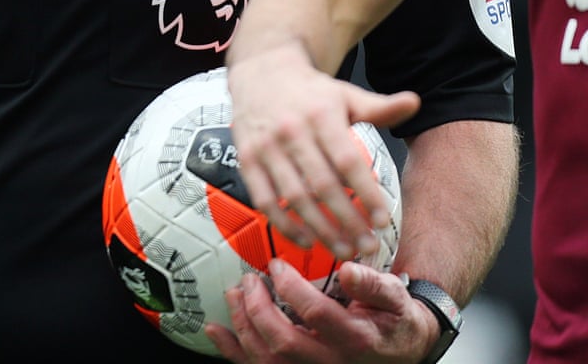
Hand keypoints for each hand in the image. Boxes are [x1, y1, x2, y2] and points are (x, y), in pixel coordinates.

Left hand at [205, 260, 438, 362]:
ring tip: (234, 295)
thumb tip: (349, 270)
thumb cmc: (393, 319)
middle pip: (284, 343)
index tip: (277, 265)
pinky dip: (234, 351)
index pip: (316, 315)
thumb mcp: (394, 297)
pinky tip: (218, 330)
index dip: (291, 288)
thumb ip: (372, 283)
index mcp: (355, 340)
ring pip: (268, 361)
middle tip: (249, 280)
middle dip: (258, 309)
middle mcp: (332, 362)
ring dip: (243, 327)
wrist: (401, 349)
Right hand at [227, 47, 418, 256]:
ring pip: (294, 197)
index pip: (347, 160)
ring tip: (343, 249)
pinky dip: (284, 225)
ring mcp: (265, 146)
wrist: (261, 73)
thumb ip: (379, 107)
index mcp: (320, 114)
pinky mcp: (247, 159)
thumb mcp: (345, 94)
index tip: (383, 220)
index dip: (366, 193)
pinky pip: (265, 200)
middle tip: (368, 245)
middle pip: (322, 185)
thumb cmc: (309, 91)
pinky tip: (306, 240)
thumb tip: (414, 103)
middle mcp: (290, 130)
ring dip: (320, 229)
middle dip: (348, 221)